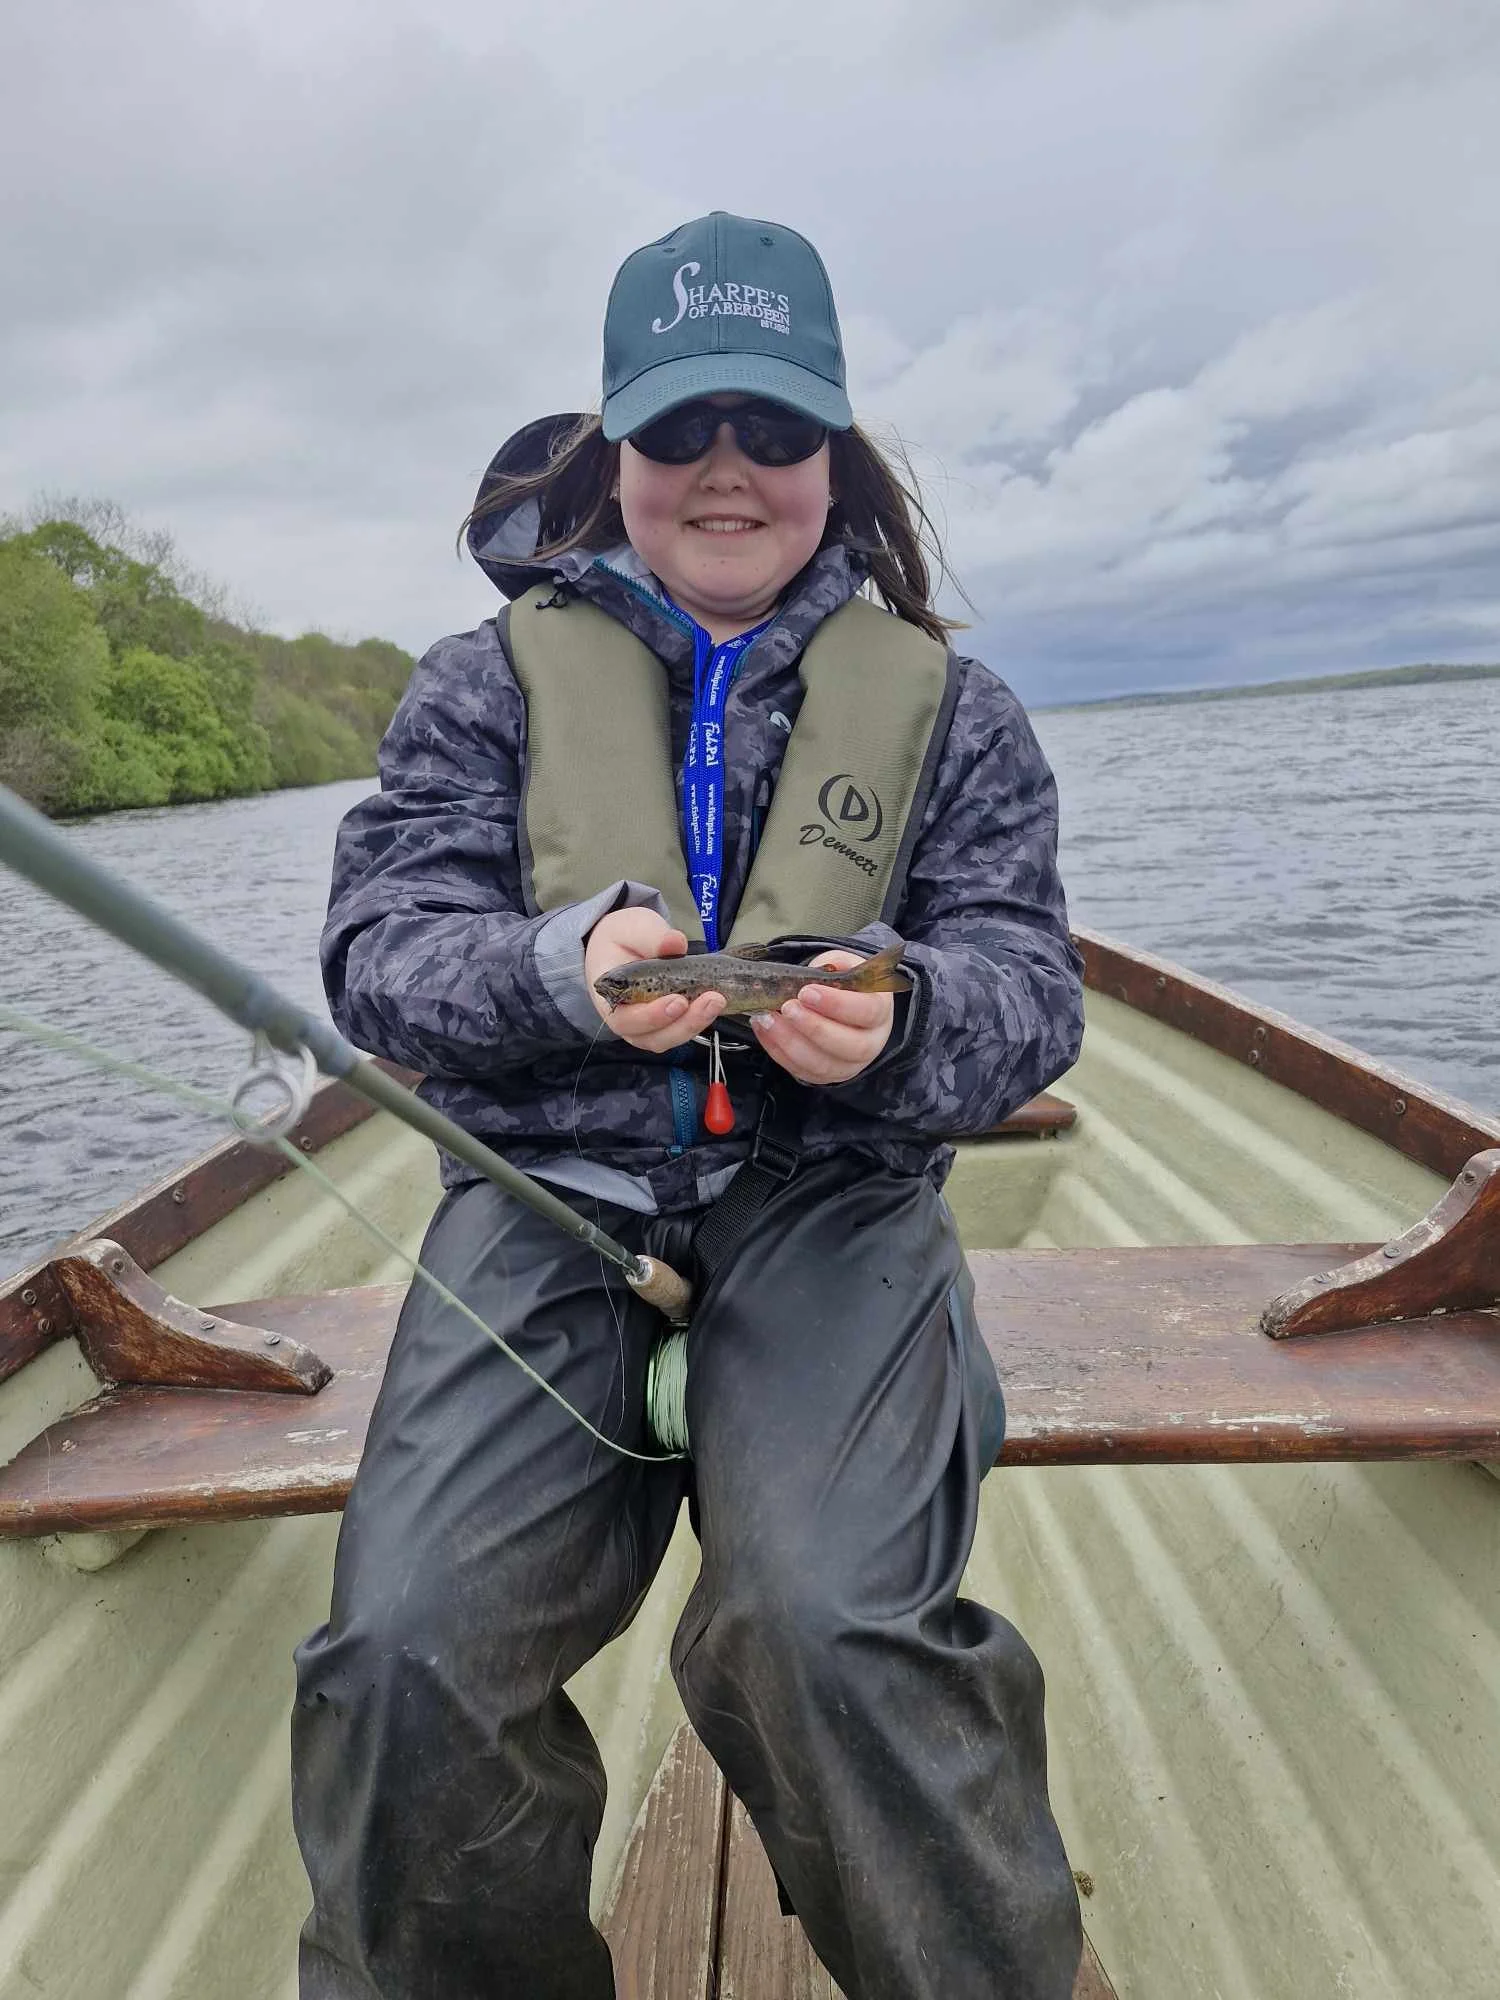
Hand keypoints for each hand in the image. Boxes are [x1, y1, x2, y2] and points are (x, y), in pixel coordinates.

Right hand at [585, 907, 724, 1053]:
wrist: (626, 941)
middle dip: (683, 1024)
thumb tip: (675, 943)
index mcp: (610, 996)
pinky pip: (680, 1031)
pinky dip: (698, 1021)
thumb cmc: (625, 937)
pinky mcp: (665, 1023)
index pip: (625, 1019)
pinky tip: (714, 1005)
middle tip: (711, 1000)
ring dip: (695, 1024)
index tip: (678, 1001)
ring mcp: (646, 1025)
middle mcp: (625, 1018)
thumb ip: (652, 936)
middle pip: (652, 1037)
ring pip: (668, 1039)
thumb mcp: (634, 926)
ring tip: (717, 1000)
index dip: (652, 1017)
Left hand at [750, 949, 894, 1085]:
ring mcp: (848, 1064)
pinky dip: (778, 1051)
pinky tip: (765, 1030)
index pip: (866, 1012)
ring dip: (790, 1042)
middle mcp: (870, 1042)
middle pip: (848, 1045)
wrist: (842, 1004)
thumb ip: (835, 965)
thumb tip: (820, 969)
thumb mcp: (844, 965)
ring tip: (768, 1019)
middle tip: (787, 1008)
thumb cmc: (844, 986)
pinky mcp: (825, 1075)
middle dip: (813, 1027)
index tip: (808, 991)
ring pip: (822, 1064)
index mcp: (880, 1011)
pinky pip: (801, 1070)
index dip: (837, 1004)